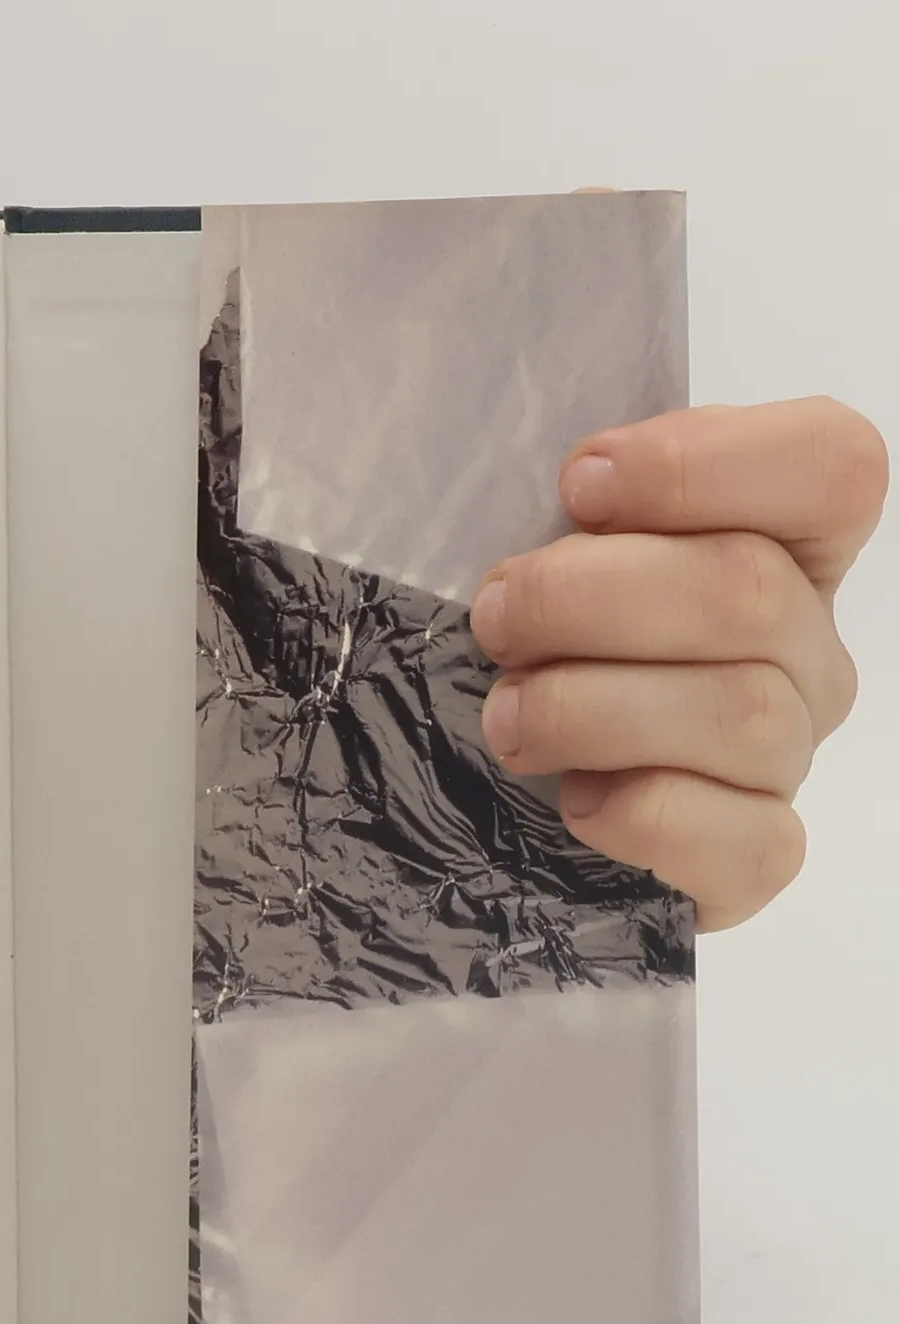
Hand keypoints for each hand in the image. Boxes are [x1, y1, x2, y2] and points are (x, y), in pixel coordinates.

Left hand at [473, 398, 887, 928]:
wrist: (506, 805)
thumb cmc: (532, 652)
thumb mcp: (547, 555)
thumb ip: (575, 512)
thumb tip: (569, 478)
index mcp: (780, 547)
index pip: (829, 466)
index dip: (703, 463)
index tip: (578, 484)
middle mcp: (803, 650)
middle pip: (748, 591)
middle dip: (589, 598)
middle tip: (494, 619)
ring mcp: (786, 759)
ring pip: (742, 713)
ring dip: (592, 707)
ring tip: (504, 716)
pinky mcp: (752, 861)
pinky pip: (745, 841)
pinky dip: (645, 818)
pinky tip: (575, 803)